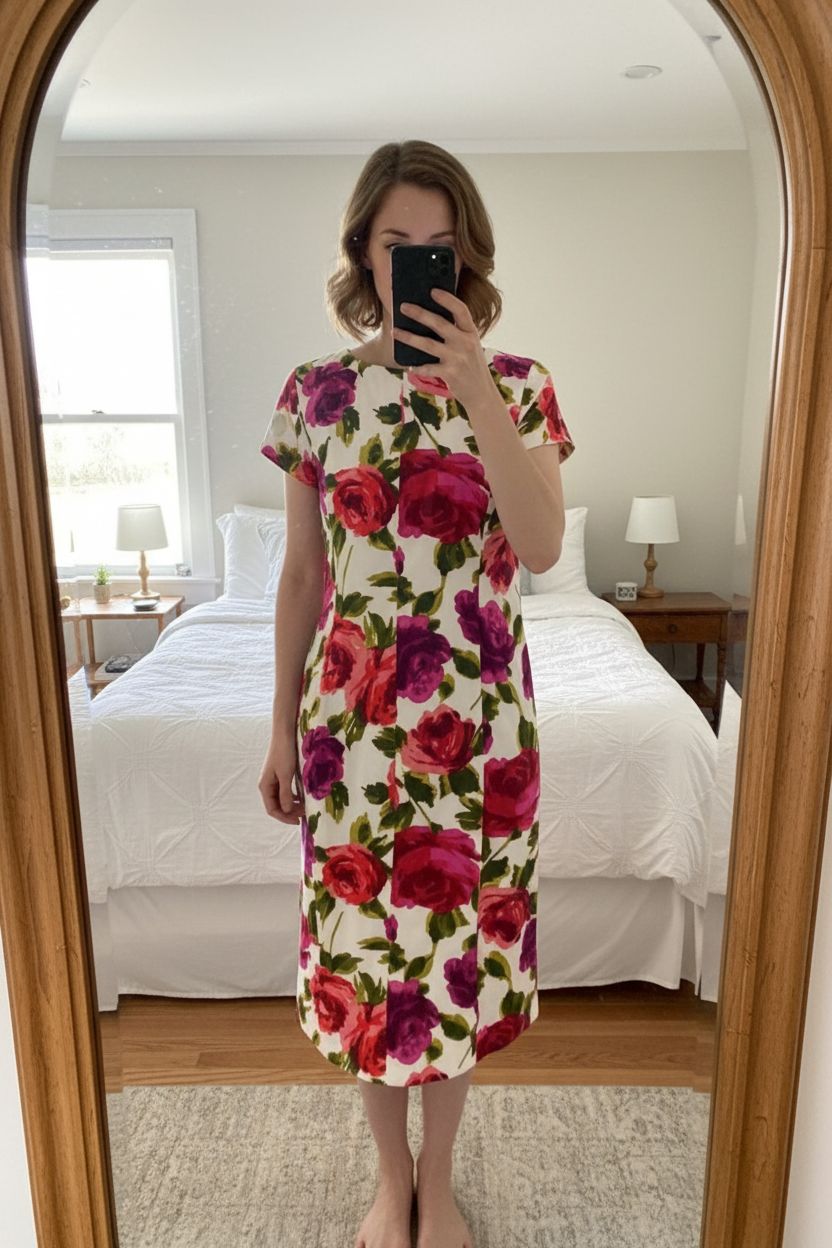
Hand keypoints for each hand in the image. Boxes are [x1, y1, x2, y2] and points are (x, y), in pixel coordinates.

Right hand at [258, 734, 304, 823]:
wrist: (284, 734)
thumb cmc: (284, 753)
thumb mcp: (286, 775)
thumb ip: (286, 793)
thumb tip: (287, 810)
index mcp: (265, 786)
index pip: (272, 809)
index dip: (284, 818)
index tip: (298, 821)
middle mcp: (267, 785)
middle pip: (276, 805)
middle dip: (290, 812)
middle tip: (305, 814)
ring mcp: (273, 780)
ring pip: (282, 799)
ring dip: (292, 805)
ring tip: (305, 808)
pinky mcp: (280, 774)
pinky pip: (285, 790)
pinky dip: (293, 796)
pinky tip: (302, 797)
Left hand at [394, 288, 495, 408]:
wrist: (481, 393)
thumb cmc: (471, 366)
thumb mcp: (470, 345)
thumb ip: (457, 332)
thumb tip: (431, 317)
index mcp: (471, 332)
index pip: (461, 310)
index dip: (447, 299)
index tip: (432, 291)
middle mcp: (465, 343)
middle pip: (439, 324)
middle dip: (419, 313)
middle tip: (403, 306)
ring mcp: (457, 358)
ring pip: (428, 344)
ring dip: (409, 337)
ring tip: (394, 331)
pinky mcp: (450, 374)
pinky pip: (428, 368)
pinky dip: (417, 367)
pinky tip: (409, 366)